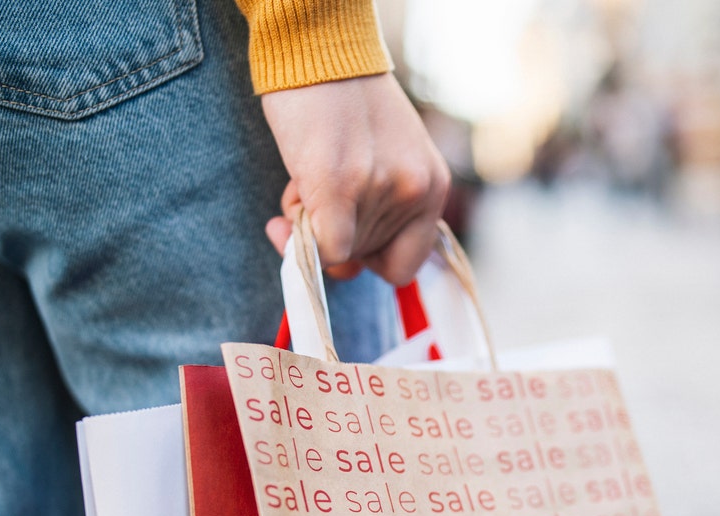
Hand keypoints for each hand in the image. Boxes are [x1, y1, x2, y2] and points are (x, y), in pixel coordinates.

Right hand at [261, 74, 449, 283]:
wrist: (317, 48)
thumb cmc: (344, 104)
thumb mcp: (389, 156)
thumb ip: (383, 206)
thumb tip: (343, 263)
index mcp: (433, 186)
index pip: (406, 263)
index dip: (369, 259)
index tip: (347, 237)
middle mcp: (414, 190)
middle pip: (366, 258)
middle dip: (335, 236)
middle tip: (316, 193)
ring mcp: (379, 189)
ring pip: (340, 251)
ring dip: (311, 224)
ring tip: (306, 178)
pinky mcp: (339, 185)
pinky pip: (325, 248)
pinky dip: (302, 243)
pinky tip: (286, 215)